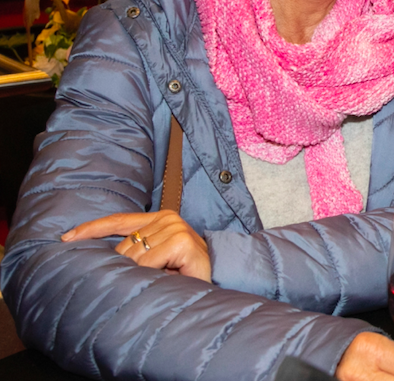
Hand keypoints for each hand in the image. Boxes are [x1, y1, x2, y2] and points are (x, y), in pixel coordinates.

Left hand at [62, 210, 210, 281]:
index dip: (92, 228)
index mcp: (160, 218)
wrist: (217, 287)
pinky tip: (170, 277)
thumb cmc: (185, 276)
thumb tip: (102, 258)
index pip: (120, 221)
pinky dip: (153, 275)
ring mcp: (176, 228)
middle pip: (123, 247)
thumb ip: (135, 253)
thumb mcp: (155, 261)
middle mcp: (168, 218)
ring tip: (165, 280)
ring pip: (133, 258)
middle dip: (128, 269)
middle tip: (153, 280)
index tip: (66, 238)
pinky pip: (149, 263)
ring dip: (143, 275)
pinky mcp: (182, 241)